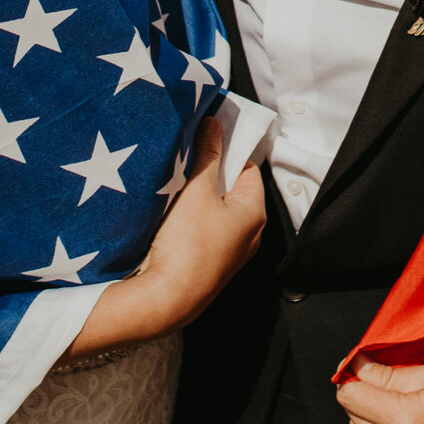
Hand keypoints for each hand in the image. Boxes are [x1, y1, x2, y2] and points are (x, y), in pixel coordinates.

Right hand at [142, 115, 265, 325]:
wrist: (167, 298)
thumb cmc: (188, 246)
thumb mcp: (197, 190)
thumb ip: (207, 154)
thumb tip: (214, 125)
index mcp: (255, 213)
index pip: (248, 169)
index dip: (227, 153)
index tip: (205, 142)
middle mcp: (249, 235)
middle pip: (232, 191)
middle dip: (209, 175)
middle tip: (186, 163)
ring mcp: (230, 253)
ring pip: (216, 212)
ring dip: (197, 199)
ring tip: (175, 187)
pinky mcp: (210, 265)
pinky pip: (205, 232)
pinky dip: (191, 220)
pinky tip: (171, 215)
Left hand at [334, 358, 423, 423]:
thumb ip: (388, 373)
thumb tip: (354, 366)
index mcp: (404, 419)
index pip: (348, 396)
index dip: (352, 377)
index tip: (361, 368)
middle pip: (352, 417)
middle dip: (363, 398)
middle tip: (387, 385)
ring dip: (372, 422)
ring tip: (402, 409)